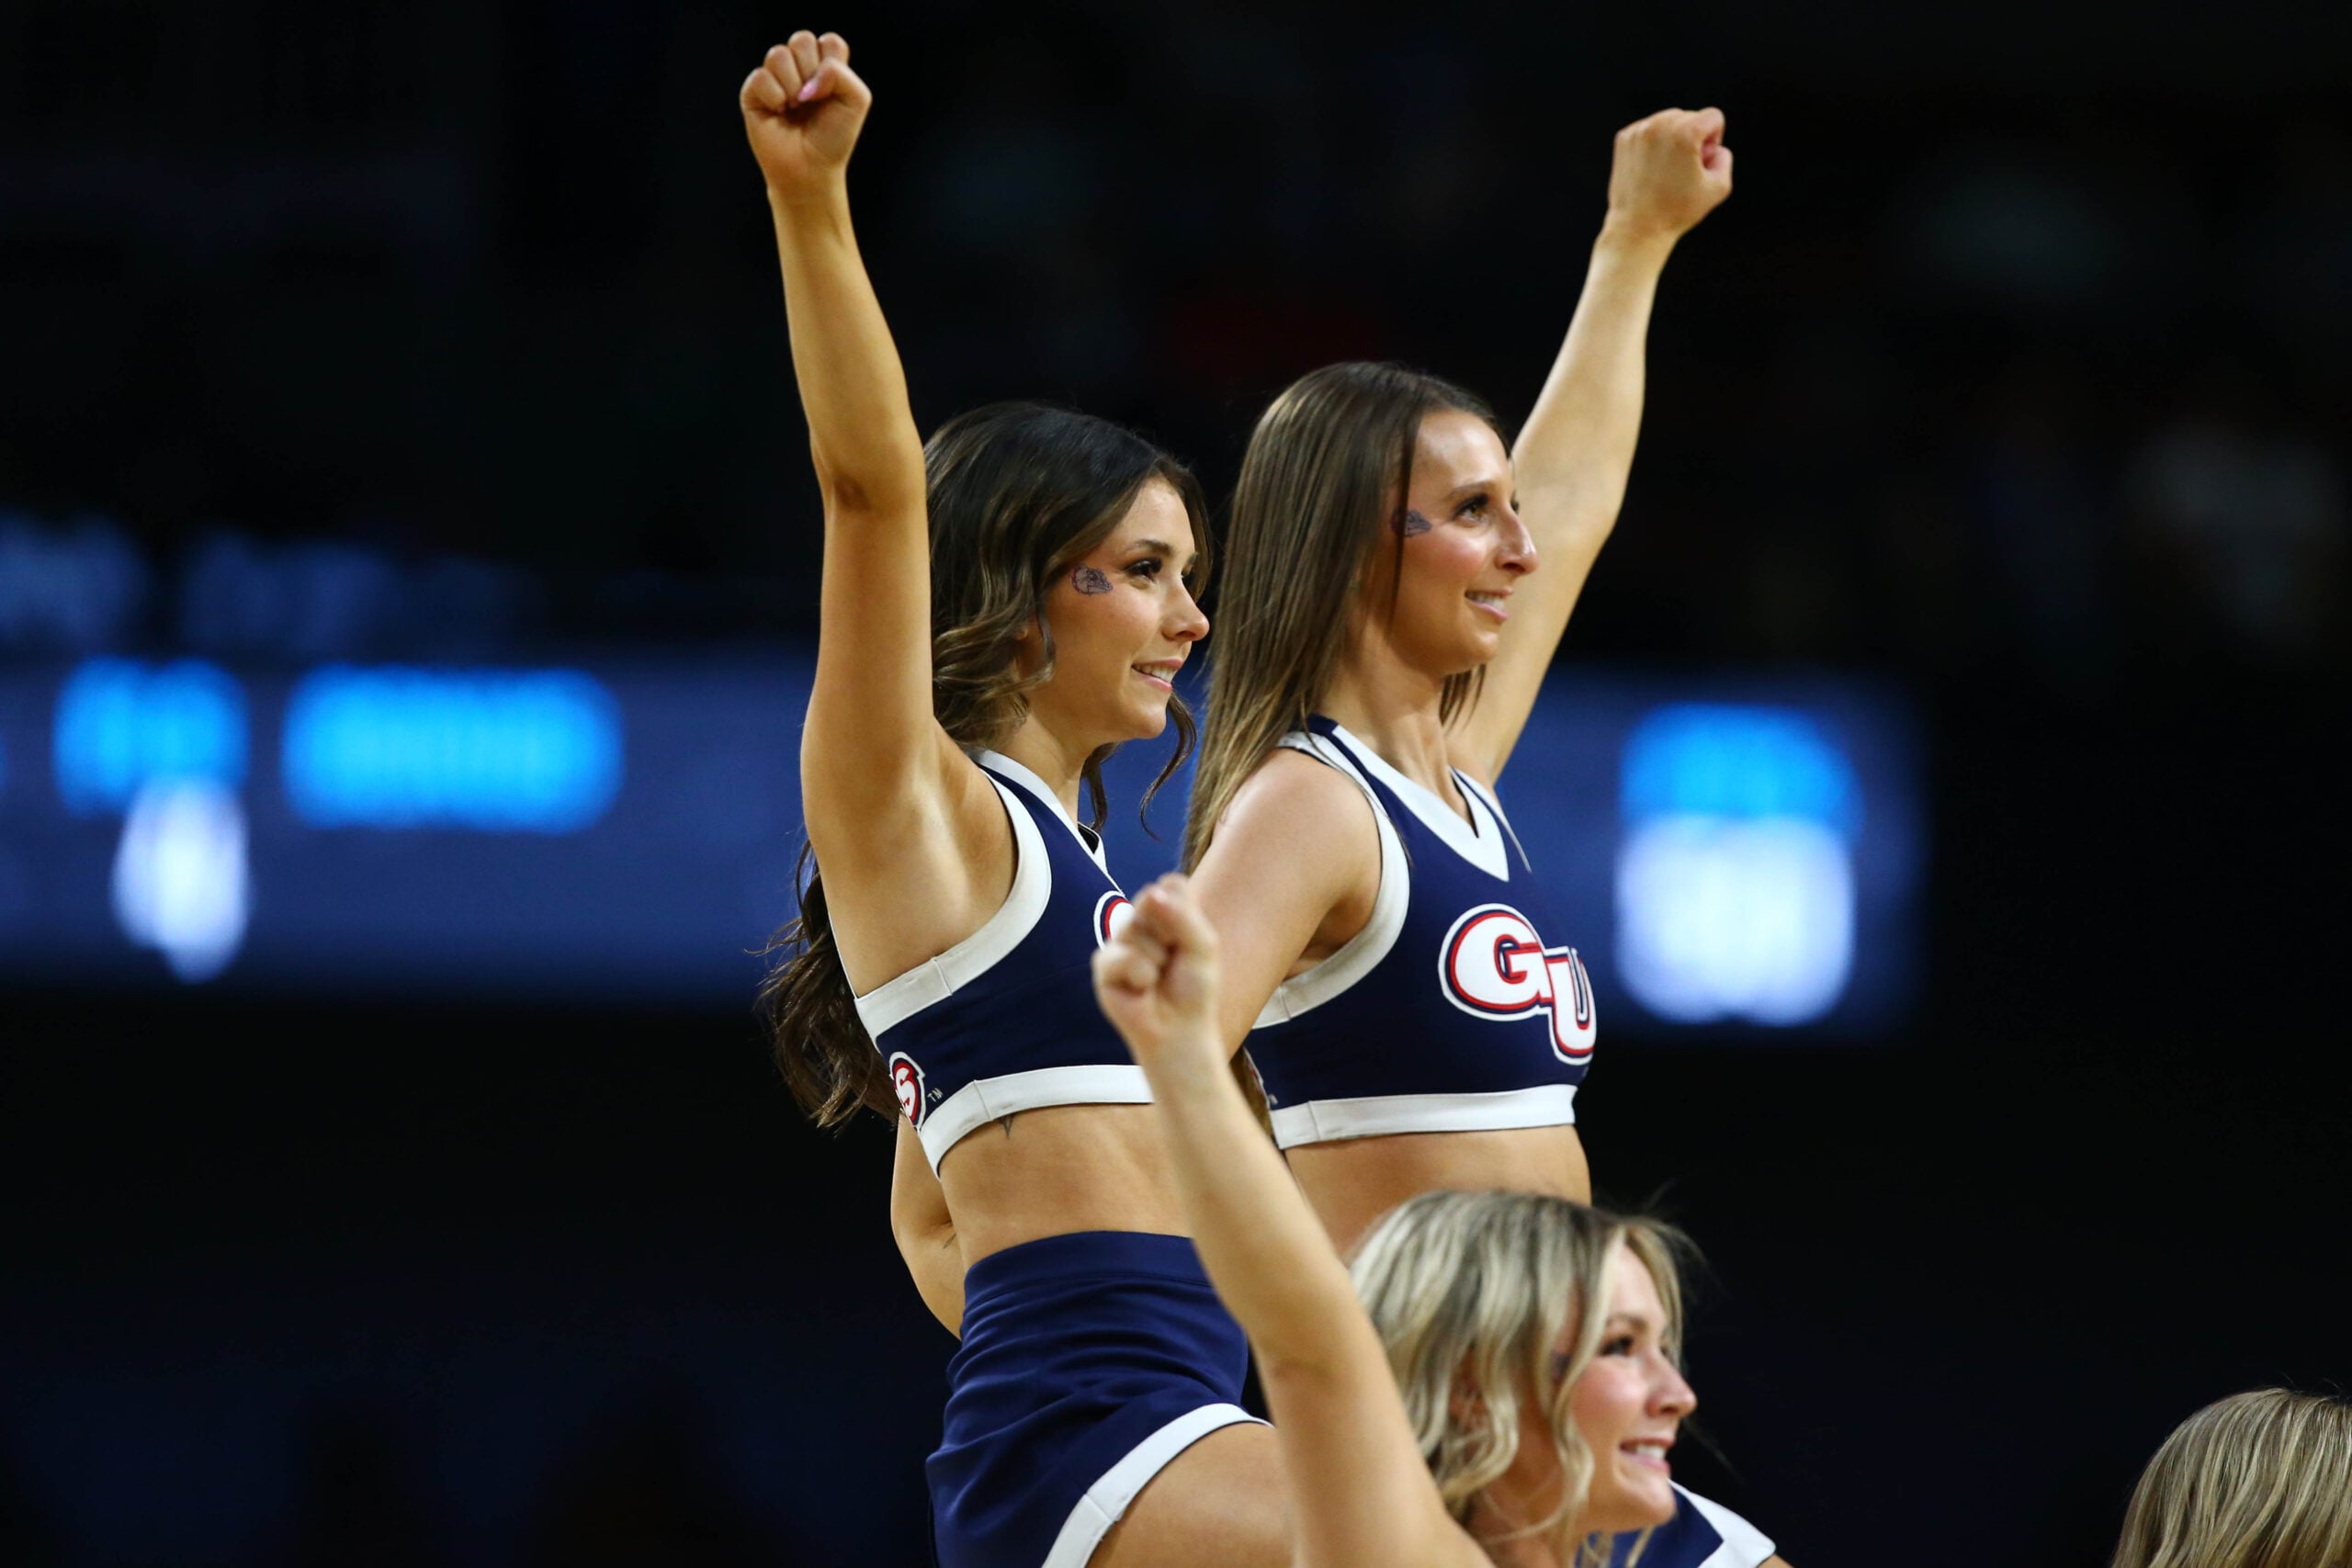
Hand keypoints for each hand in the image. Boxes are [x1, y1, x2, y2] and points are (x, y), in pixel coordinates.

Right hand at [739, 31, 870, 197]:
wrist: (810, 169)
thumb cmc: (833, 137)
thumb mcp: (856, 101)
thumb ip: (840, 73)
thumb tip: (806, 75)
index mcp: (825, 65)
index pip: (828, 41)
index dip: (832, 65)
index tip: (833, 93)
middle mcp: (798, 67)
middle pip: (802, 39)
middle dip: (811, 72)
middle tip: (813, 100)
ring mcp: (775, 77)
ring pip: (778, 54)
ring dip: (792, 86)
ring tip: (795, 107)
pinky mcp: (753, 91)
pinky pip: (761, 77)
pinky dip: (774, 98)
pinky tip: (779, 113)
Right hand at [1092, 875, 1223, 1068]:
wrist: (1180, 1030)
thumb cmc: (1193, 988)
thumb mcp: (1202, 946)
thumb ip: (1181, 915)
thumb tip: (1150, 893)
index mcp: (1166, 912)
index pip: (1171, 884)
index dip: (1183, 909)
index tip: (1189, 938)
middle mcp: (1140, 922)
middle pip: (1150, 899)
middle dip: (1170, 933)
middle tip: (1173, 960)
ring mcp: (1120, 942)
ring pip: (1132, 926)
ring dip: (1156, 957)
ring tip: (1157, 978)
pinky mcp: (1104, 966)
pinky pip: (1119, 956)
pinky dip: (1139, 975)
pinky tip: (1141, 989)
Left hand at [1602, 107, 1732, 245]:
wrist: (1638, 227)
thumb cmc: (1679, 210)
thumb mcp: (1718, 187)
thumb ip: (1724, 157)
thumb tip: (1712, 146)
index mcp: (1684, 133)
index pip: (1713, 117)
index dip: (1715, 139)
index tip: (1703, 161)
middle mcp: (1659, 125)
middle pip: (1690, 116)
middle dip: (1693, 138)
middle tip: (1684, 169)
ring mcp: (1639, 131)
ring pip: (1668, 121)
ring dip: (1674, 139)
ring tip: (1668, 169)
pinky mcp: (1624, 138)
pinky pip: (1649, 129)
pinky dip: (1654, 143)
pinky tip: (1652, 167)